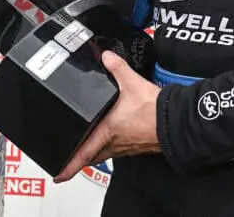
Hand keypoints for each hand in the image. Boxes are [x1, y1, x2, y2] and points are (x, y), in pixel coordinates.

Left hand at [53, 50, 161, 182]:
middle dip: (80, 158)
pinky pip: (119, 149)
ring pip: (106, 153)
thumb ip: (117, 68)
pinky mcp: (137, 144)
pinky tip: (114, 134)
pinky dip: (111, 144)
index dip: (68, 166)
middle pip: (93, 156)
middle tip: (69, 160)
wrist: (176, 120)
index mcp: (108, 131)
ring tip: (88, 145)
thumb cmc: (154, 110)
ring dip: (96, 151)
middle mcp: (116, 143)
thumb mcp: (132, 83)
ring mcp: (127, 146)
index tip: (58, 175)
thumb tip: (106, 57)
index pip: (83, 153)